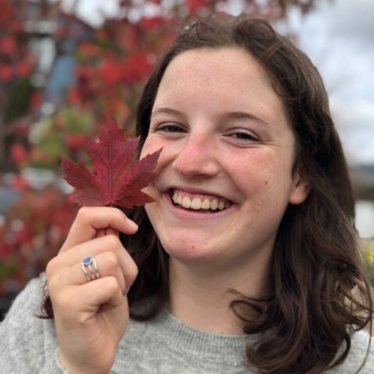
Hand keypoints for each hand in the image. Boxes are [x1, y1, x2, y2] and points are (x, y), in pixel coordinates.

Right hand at [46, 207, 138, 373]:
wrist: (92, 350)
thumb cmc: (104, 306)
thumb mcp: (108, 270)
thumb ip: (108, 245)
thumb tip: (119, 223)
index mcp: (69, 251)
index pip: (87, 215)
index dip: (113, 216)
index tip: (131, 229)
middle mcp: (58, 263)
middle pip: (110, 242)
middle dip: (125, 266)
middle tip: (114, 287)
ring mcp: (60, 282)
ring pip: (111, 260)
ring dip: (122, 281)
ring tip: (108, 297)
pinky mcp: (68, 303)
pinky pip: (111, 284)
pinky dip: (117, 297)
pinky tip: (104, 309)